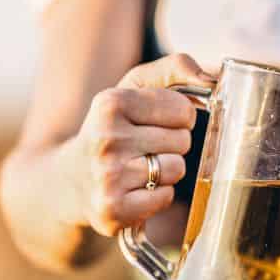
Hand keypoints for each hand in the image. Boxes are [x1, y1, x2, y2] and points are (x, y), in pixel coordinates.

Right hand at [74, 53, 212, 236]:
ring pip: (176, 169)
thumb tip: (210, 77)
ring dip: (166, 171)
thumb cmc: (112, 130)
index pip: (183, 110)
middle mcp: (107, 138)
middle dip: (171, 145)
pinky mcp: (113, 210)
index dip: (179, 118)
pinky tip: (135, 191)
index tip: (158, 123)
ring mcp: (108, 177)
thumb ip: (173, 69)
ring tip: (139, 169)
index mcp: (111, 103)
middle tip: (143, 149)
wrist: (69, 181)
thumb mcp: (132, 89)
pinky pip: (165, 198)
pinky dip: (157, 196)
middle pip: (182, 141)